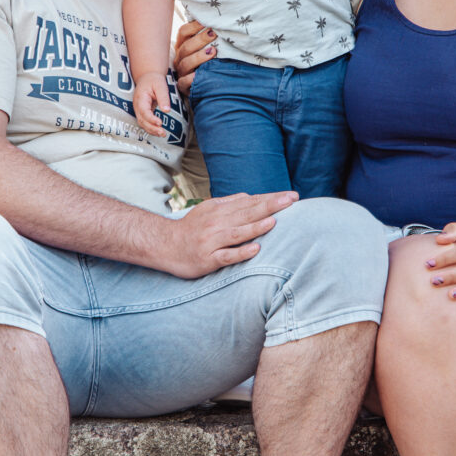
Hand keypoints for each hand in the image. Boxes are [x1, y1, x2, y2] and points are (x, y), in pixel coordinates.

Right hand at [133, 72, 170, 135]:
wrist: (147, 77)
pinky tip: (159, 131)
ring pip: (142, 123)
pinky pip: (145, 123)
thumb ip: (163, 98)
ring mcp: (139, 110)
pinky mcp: (142, 113)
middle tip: (163, 132)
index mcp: (141, 98)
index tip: (160, 123)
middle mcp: (137, 106)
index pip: (144, 111)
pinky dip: (151, 128)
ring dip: (152, 130)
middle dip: (152, 128)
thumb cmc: (153, 80)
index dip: (151, 119)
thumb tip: (167, 110)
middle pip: (142, 120)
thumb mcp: (160, 85)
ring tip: (162, 134)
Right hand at [162, 191, 298, 277]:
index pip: (250, 202)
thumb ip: (230, 203)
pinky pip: (227, 256)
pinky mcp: (207, 259)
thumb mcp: (208, 209)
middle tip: (291, 201)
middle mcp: (217, 223)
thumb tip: (251, 197)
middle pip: (247, 213)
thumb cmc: (191, 228)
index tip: (291, 196)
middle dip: (271, 206)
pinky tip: (255, 248)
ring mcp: (212, 241)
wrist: (163, 245)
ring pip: (238, 233)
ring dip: (256, 227)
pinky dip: (241, 252)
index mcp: (219, 210)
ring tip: (274, 221)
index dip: (271, 198)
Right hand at [173, 20, 216, 93]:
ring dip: (198, 57)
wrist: (206, 86)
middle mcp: (180, 58)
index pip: (183, 32)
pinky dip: (190, 78)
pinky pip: (184, 82)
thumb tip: (222, 23)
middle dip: (200, 40)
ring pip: (185, 63)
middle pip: (186, 47)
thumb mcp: (208, 48)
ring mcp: (181, 72)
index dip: (193, 26)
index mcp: (183, 45)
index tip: (207, 22)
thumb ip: (210, 37)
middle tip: (213, 34)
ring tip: (213, 52)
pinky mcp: (183, 87)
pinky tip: (199, 74)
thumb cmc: (209, 63)